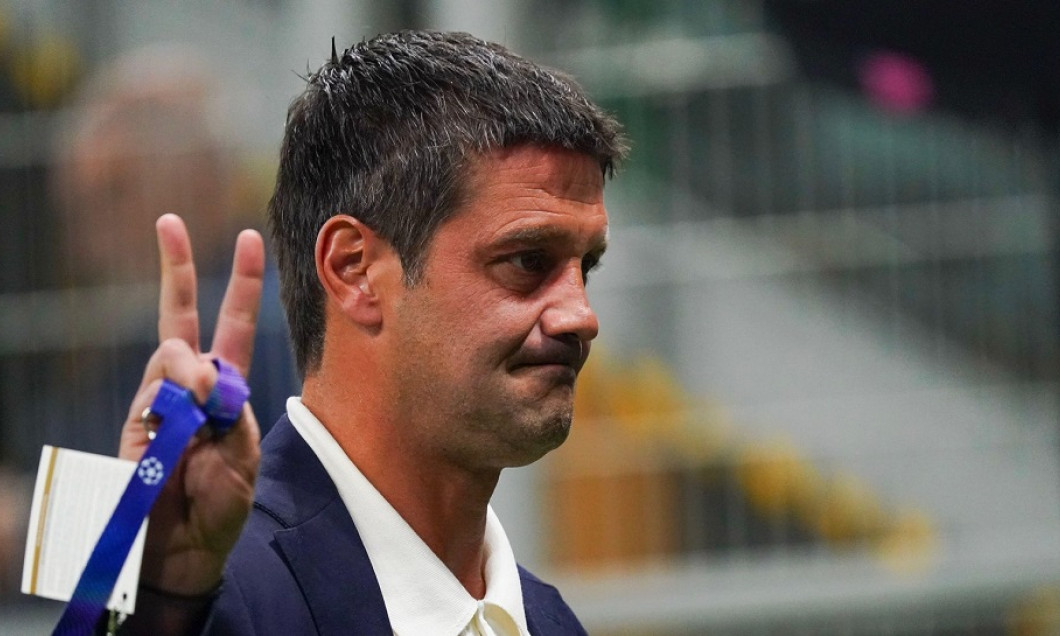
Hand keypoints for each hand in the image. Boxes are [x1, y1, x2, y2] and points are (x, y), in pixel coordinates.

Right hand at [118, 214, 262, 595]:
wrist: (184, 548)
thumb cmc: (221, 505)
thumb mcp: (245, 456)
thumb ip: (234, 411)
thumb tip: (205, 372)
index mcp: (225, 387)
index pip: (233, 324)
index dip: (242, 283)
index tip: (248, 237)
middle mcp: (190, 384)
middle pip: (181, 314)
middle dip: (176, 267)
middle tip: (168, 221)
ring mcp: (158, 400)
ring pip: (172, 353)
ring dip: (191, 372)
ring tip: (202, 405)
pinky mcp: (135, 422)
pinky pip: (154, 394)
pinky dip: (174, 401)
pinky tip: (183, 419)